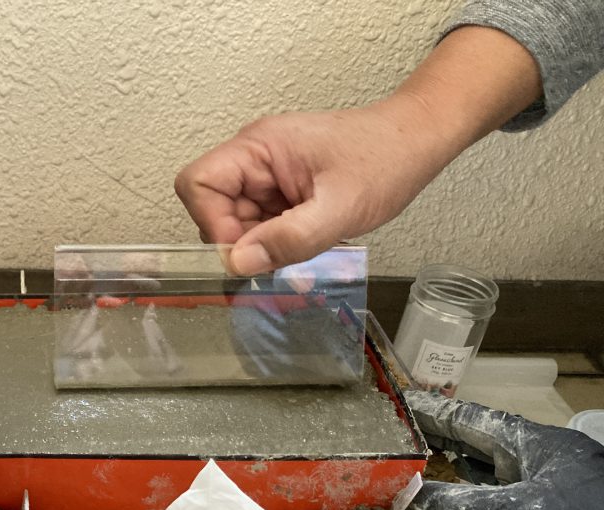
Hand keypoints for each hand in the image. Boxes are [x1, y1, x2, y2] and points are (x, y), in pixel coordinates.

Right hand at [175, 101, 451, 274]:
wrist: (417, 140)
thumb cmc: (385, 158)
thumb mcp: (340, 207)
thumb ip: (289, 238)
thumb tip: (239, 264)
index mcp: (258, 147)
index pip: (198, 184)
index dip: (211, 223)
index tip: (245, 252)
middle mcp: (254, 159)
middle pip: (212, 209)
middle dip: (240, 241)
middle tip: (280, 256)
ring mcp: (266, 176)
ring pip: (236, 223)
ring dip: (261, 246)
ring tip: (303, 245)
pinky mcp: (279, 192)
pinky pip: (259, 225)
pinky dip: (276, 243)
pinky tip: (306, 241)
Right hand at [405, 390, 603, 509]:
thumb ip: (463, 508)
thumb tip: (409, 499)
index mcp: (540, 446)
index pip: (475, 419)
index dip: (435, 411)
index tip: (397, 404)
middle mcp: (546, 465)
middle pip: (483, 445)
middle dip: (440, 441)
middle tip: (395, 441)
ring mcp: (555, 497)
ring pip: (494, 477)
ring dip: (455, 475)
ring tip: (414, 472)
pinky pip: (504, 507)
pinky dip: (474, 507)